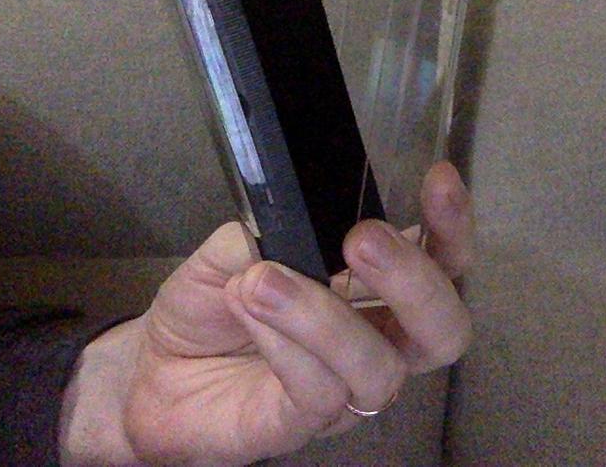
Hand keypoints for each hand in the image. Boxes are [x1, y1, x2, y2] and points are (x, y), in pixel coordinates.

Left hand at [59, 161, 473, 465]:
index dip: (452, 227)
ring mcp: (343, 391)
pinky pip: (317, 394)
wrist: (153, 368)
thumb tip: (297, 214)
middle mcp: (375, 343)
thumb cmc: (210, 306)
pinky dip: (287, 343)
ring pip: (380, 369)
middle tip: (363, 240)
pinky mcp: (298, 425)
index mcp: (375, 291)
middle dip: (415, 281)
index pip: (442, 263)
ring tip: (264, 278)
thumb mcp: (236, 246)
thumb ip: (272, 227)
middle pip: (444, 331)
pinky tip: (252, 305)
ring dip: (324, 315)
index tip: (439, 180)